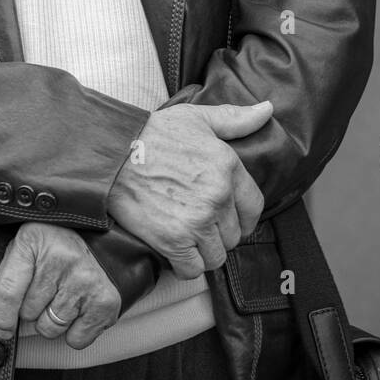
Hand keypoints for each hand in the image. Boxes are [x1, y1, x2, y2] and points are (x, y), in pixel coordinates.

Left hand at [0, 222, 121, 349]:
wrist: (94, 241)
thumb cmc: (49, 250)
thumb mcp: (19, 257)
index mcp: (33, 241)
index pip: (8, 291)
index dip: (0, 316)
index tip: (2, 329)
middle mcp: (63, 258)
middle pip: (28, 314)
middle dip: (30, 313)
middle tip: (43, 294)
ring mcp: (86, 280)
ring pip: (50, 329)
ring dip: (50, 322)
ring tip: (59, 299)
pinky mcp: (106, 301)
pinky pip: (75, 340)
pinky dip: (73, 333)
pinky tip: (77, 309)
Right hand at [106, 101, 269, 279]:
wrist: (112, 153)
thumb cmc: (153, 134)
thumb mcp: (197, 117)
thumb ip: (235, 118)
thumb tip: (267, 109)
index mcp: (228, 167)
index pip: (254, 207)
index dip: (244, 217)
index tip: (230, 219)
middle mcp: (218, 197)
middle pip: (234, 235)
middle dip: (218, 233)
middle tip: (199, 224)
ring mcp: (197, 221)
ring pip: (216, 256)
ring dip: (203, 251)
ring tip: (187, 238)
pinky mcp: (173, 241)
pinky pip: (193, 269)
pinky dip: (185, 266)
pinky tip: (175, 251)